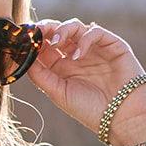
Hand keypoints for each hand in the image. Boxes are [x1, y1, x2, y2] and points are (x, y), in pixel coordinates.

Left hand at [28, 20, 145, 145]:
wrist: (121, 119)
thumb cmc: (90, 110)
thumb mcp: (58, 93)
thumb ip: (40, 75)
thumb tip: (24, 57)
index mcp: (63, 67)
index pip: (46, 46)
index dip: (35, 41)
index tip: (25, 39)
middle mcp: (78, 55)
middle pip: (59, 32)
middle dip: (47, 29)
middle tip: (38, 32)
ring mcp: (95, 49)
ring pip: (76, 27)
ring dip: (63, 30)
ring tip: (56, 42)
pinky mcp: (112, 45)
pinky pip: (95, 32)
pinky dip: (84, 39)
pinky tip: (78, 55)